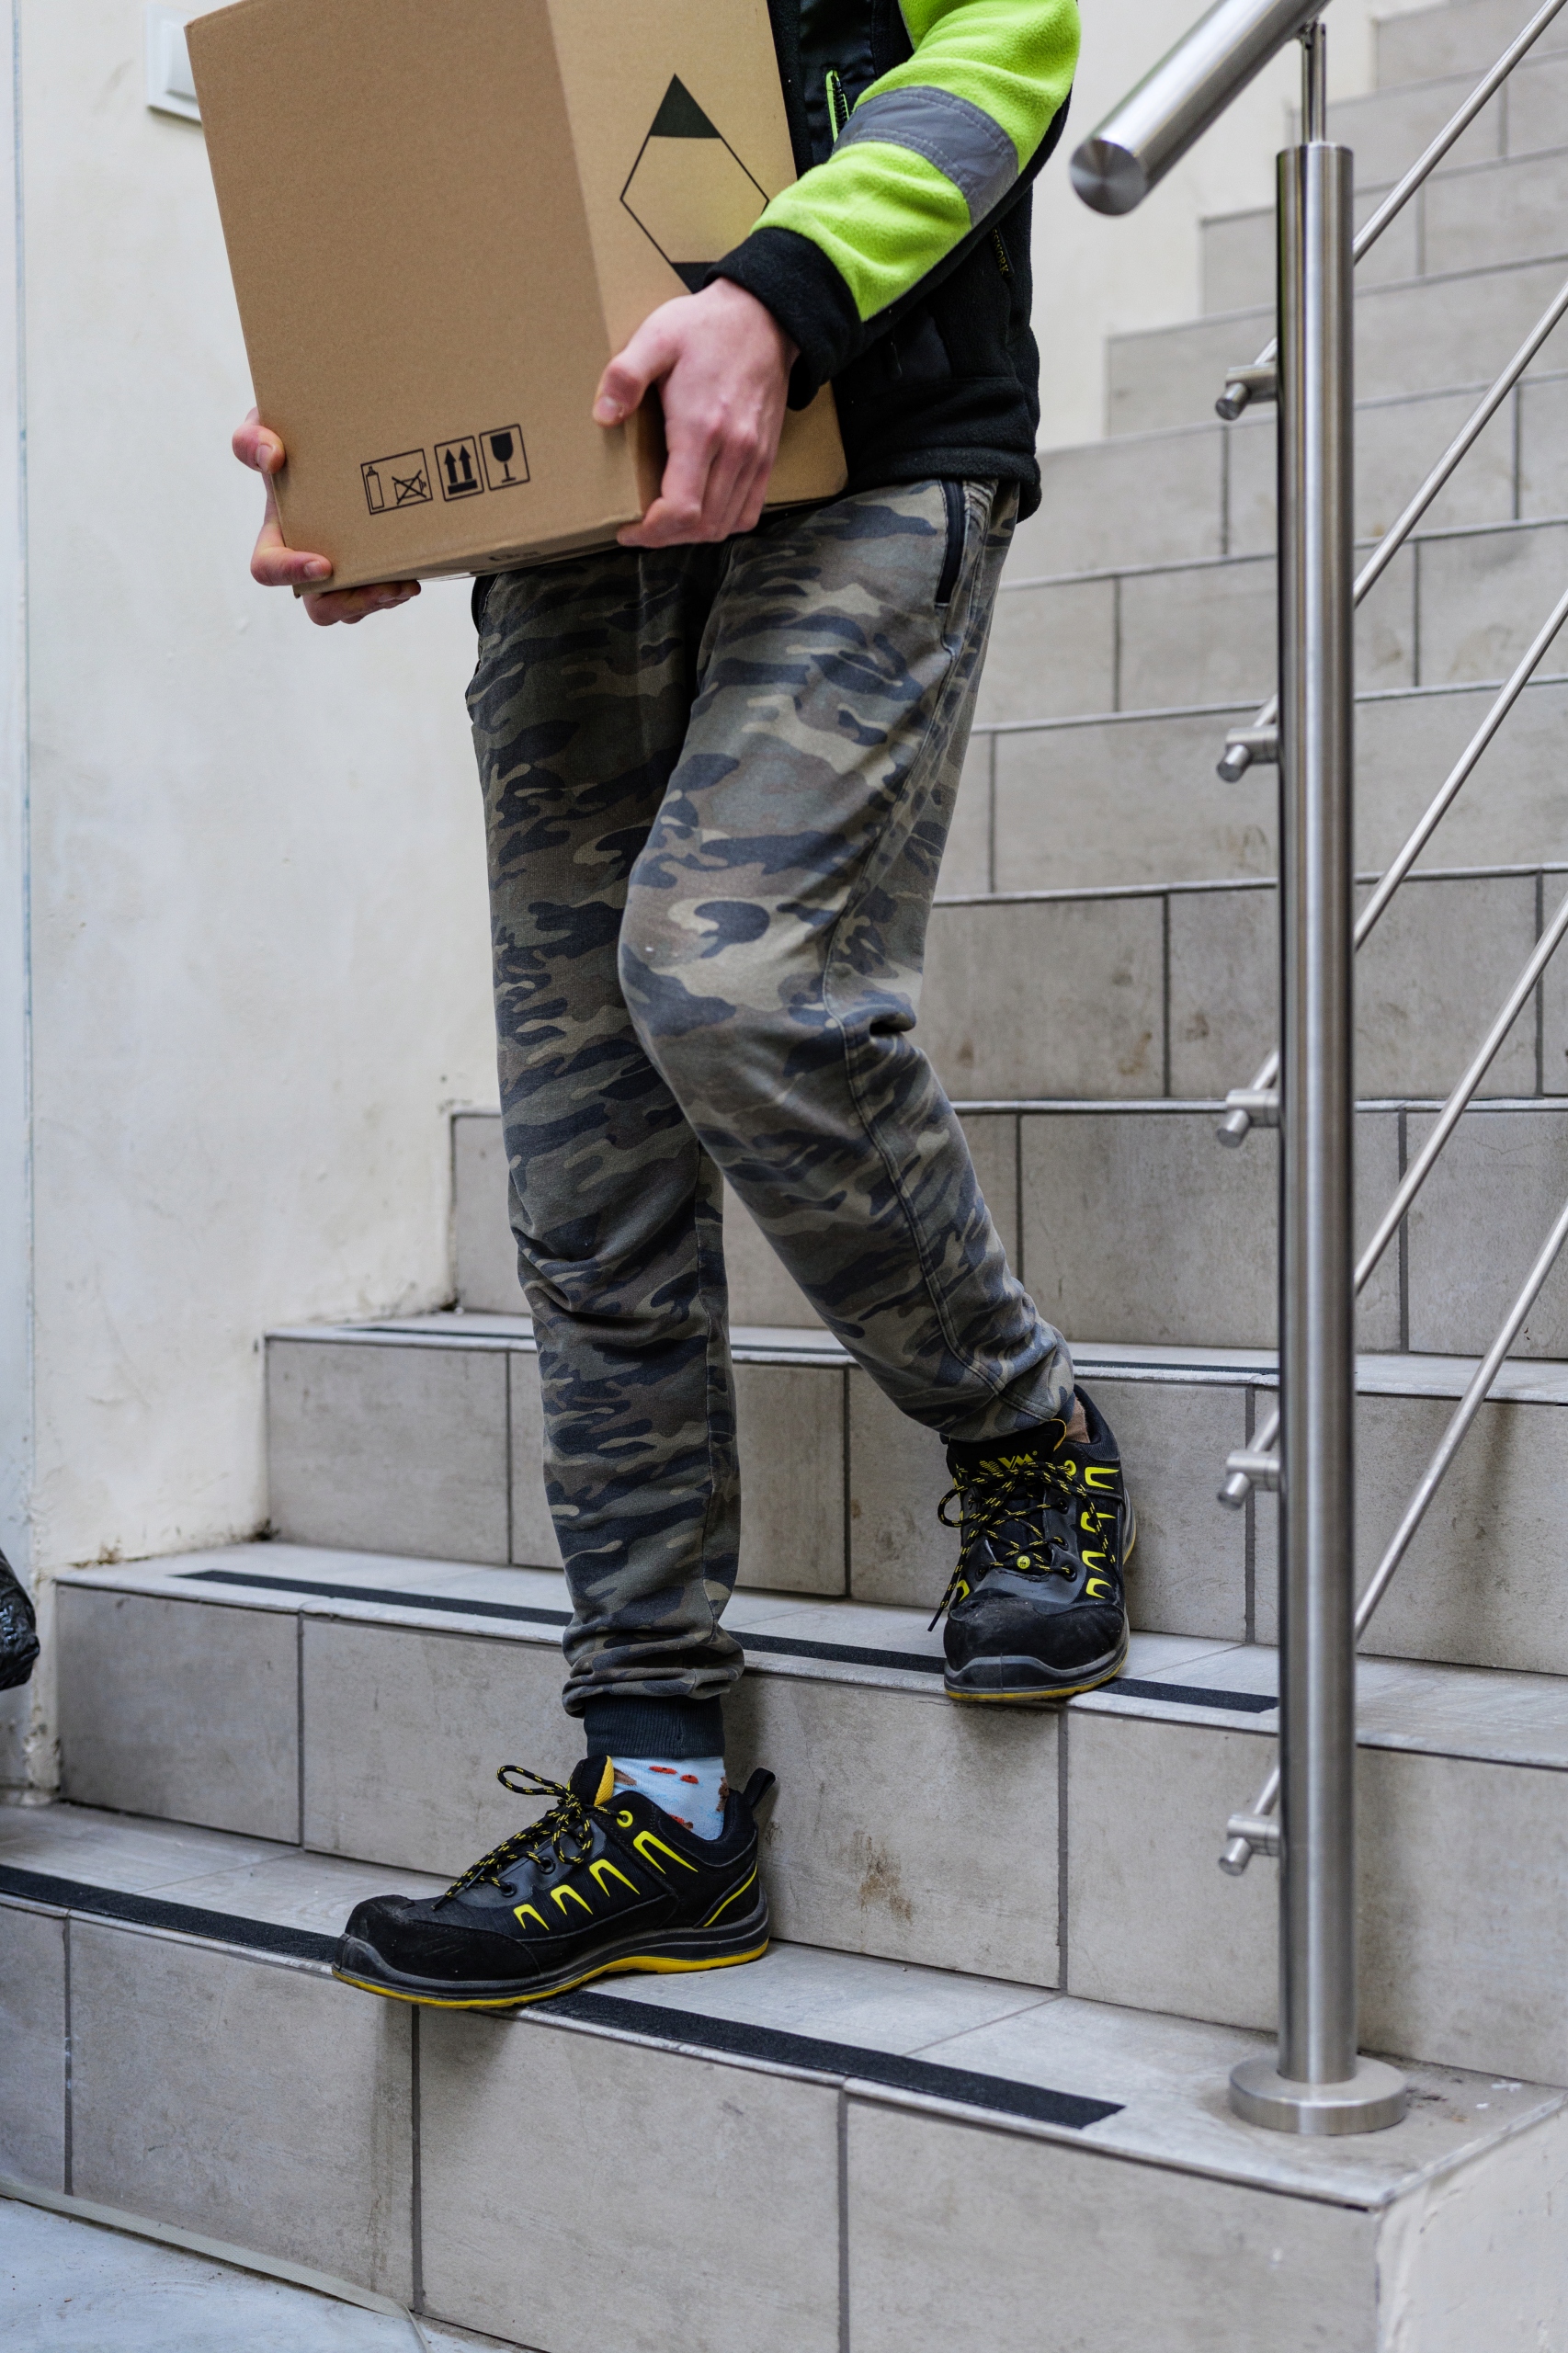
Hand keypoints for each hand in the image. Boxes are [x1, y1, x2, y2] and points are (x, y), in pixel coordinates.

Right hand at [232, 409, 419, 626]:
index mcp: (277, 534)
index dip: (291, 573)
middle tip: (383, 587)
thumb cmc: (292, 435)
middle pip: (318, 608)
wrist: (335, 438)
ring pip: (354, 610)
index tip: (324, 564)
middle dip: (351, 604)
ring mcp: (340, 569)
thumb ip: (252, 438)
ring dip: (381, 602)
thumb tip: (272, 457)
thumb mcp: (264, 426)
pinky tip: (416, 571)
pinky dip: (397, 590)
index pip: (268, 570)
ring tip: (407, 583)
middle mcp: (306, 559)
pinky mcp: (370, 568)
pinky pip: (380, 597)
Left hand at [594, 280, 796, 547]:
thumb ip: (626, 375)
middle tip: (640, 528)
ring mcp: (754, 458)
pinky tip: (702, 512)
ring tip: (665, 523)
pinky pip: (749, 511)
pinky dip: (724, 523)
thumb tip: (603, 415)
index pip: (682, 509)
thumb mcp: (657, 336)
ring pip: (725, 525)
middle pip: (702, 526)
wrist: (765, 316)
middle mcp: (734, 452)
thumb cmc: (707, 326)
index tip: (627, 529)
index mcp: (701, 429)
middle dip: (666, 537)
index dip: (651, 532)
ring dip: (693, 534)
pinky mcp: (767, 457)